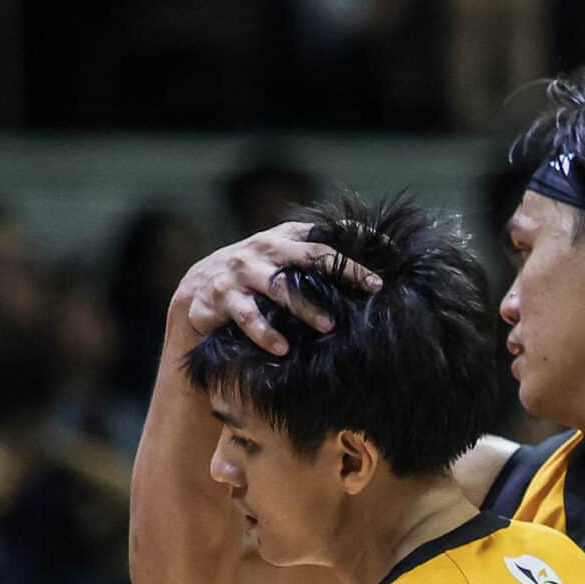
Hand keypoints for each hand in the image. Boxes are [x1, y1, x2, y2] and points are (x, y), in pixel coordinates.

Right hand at [175, 223, 383, 356]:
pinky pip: (247, 316)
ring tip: (329, 326)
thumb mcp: (279, 264)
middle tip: (374, 286)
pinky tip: (282, 349)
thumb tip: (365, 280)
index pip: (325, 234)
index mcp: (283, 239)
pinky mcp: (222, 298)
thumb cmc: (251, 280)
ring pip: (280, 288)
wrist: (194, 291)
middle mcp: (264, 250)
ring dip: (306, 307)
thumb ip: (311, 264)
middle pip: (311, 256)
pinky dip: (265, 333)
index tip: (390, 249)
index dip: (356, 238)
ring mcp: (242, 272)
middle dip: (345, 270)